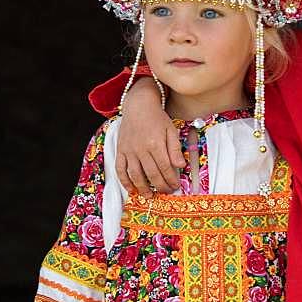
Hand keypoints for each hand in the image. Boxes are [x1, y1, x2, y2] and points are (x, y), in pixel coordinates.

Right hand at [116, 78, 185, 195]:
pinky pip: (120, 169)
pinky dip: (125, 181)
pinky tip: (131, 189)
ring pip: (135, 175)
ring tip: (150, 196)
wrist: (138, 106)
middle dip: (160, 186)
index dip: (171, 179)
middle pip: (151, 174)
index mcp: (155, 143)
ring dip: (143, 188)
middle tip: (166, 192)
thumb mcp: (171, 130)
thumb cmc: (157, 118)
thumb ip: (175, 149)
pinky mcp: (120, 151)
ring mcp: (129, 151)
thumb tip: (181, 166)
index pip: (165, 168)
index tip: (175, 186)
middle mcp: (141, 149)